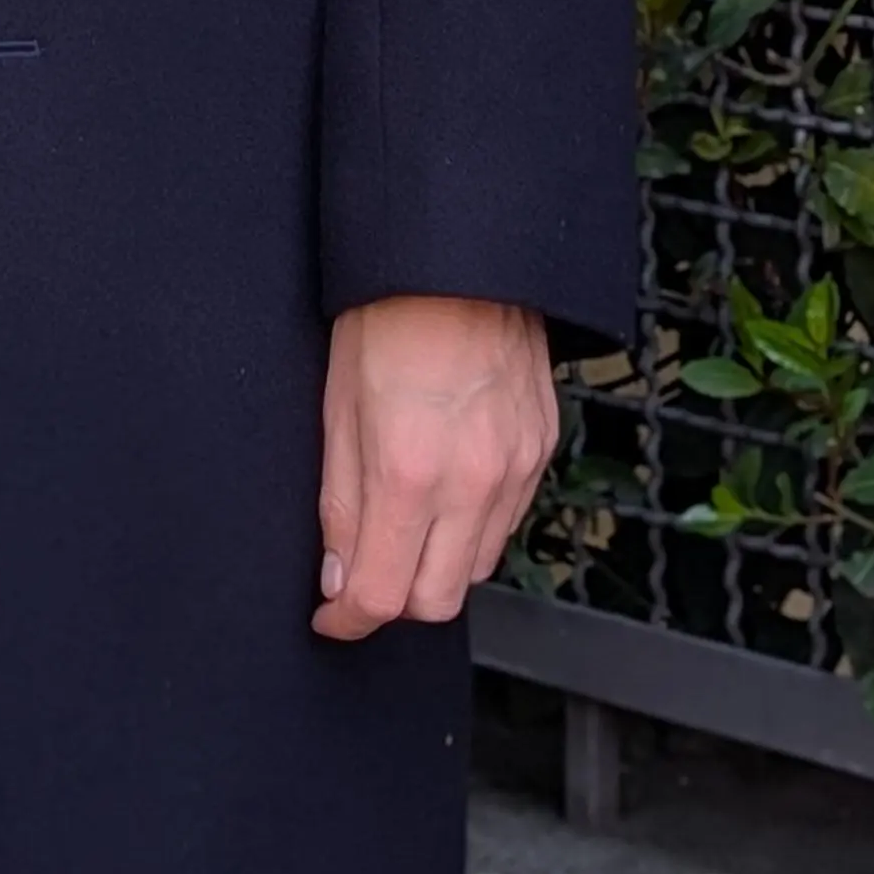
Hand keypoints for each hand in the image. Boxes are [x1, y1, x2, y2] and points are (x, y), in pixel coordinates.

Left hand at [313, 295, 555, 638]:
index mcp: (408, 471)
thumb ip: (340, 501)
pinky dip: (474, 527)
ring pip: (478, 568)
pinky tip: (447, 491)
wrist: (458, 254)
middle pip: (437, 601)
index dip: (347, 619)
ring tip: (405, 523)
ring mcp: (515, 467)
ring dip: (437, 566)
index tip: (331, 615)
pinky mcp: (541, 449)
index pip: (381, 594)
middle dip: (394, 602)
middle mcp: (471, 481)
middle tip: (364, 573)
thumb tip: (337, 576)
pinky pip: (509, 521)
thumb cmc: (386, 313)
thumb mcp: (337, 404)